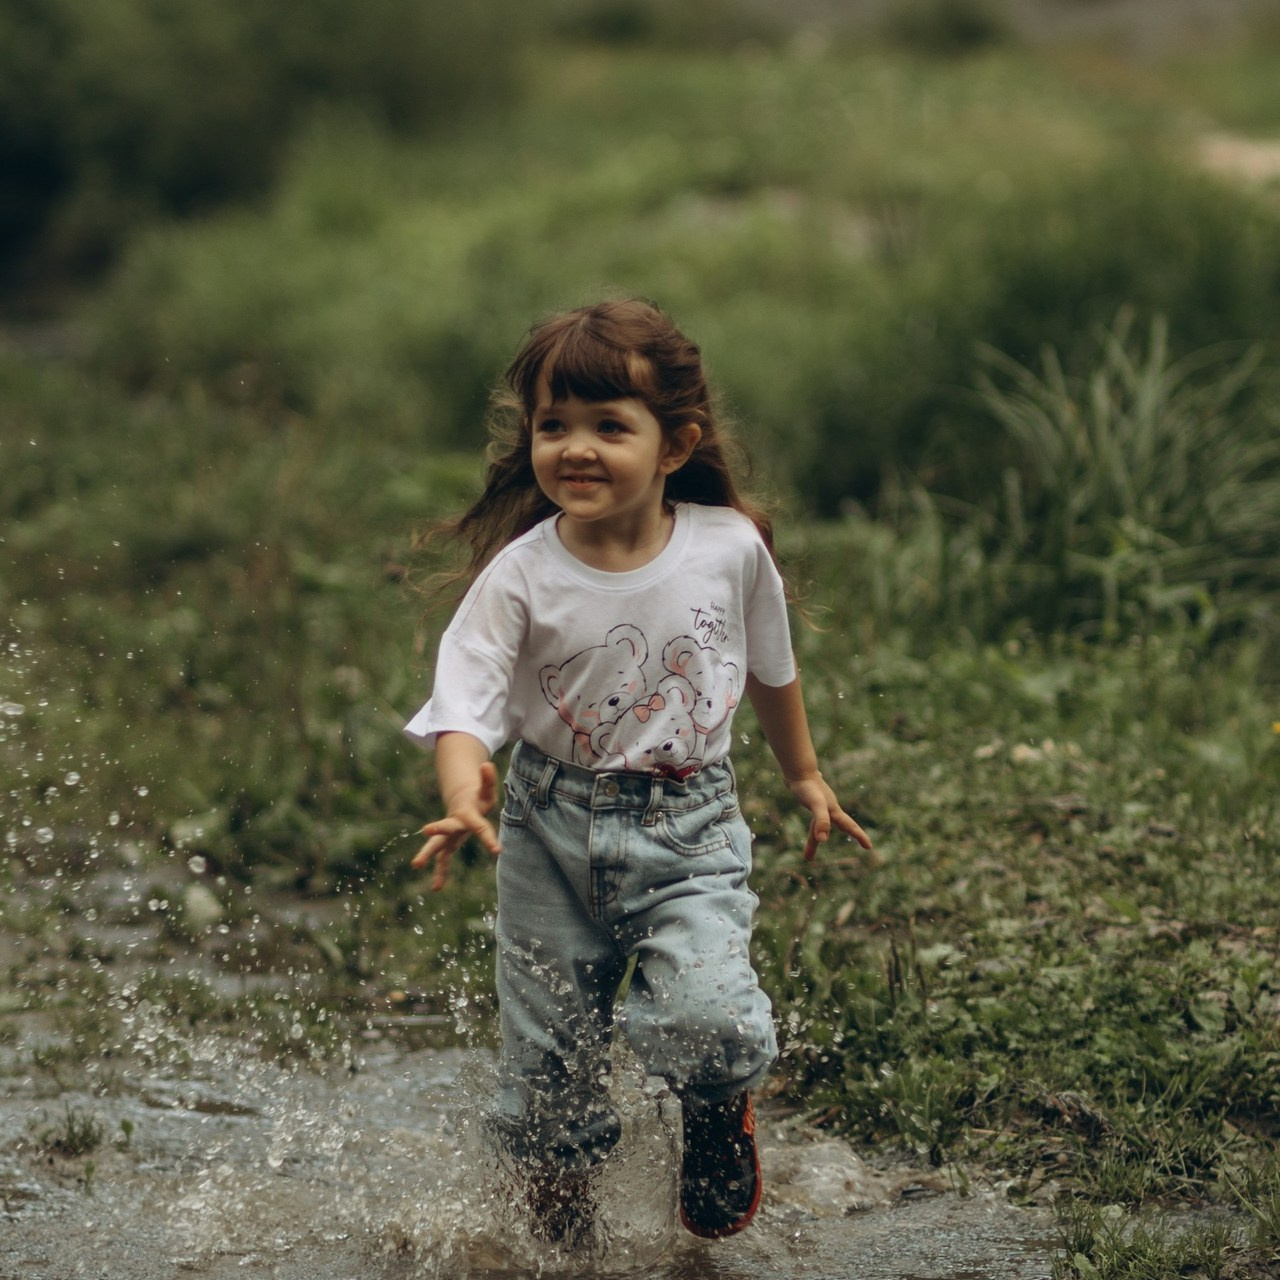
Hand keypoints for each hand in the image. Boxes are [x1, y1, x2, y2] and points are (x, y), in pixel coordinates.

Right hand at [411, 760, 500, 890]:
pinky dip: (440, 873)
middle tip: (427, 831)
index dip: (489, 839)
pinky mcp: (449, 842)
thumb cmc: (478, 797)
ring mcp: (450, 834)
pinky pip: (444, 859)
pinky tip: (436, 888)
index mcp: (468, 815)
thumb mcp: (487, 789)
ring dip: (429, 855)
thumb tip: (487, 764)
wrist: (463, 801)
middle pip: (447, 830)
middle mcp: (456, 825)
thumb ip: (487, 780)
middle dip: (438, 832)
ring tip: (416, 864)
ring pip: (439, 846)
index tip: (497, 852)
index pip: (480, 828)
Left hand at [786, 771, 873, 862]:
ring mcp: (819, 801)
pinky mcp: (809, 797)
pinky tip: (817, 813)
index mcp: (833, 810)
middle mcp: (828, 806)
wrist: (797, 767)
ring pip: (820, 821)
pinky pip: (816, 811)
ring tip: (817, 839)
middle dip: (825, 840)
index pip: (849, 826)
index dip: (860, 836)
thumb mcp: (816, 805)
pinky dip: (816, 817)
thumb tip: (823, 840)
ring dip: (818, 831)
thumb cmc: (808, 787)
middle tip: (820, 854)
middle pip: (831, 827)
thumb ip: (821, 821)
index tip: (869, 847)